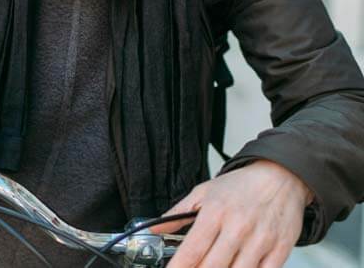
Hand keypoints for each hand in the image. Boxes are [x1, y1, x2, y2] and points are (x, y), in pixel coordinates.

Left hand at [150, 159, 312, 267]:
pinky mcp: (280, 249)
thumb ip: (177, 213)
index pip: (192, 249)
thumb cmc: (241, 186)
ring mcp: (261, 240)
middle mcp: (238, 227)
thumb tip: (154, 229)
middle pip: (213, 266)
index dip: (179, 266)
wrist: (281, 176)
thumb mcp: (203, 192)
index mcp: (215, 212)